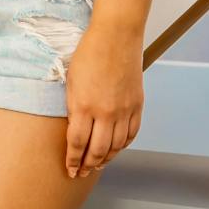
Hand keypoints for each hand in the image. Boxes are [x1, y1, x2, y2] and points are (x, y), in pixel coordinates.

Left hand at [63, 24, 143, 177]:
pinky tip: (116, 148)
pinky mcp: (137, 105)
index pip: (77, 144)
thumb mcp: (71, 81)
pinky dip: (123, 145)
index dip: (73, 161)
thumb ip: (73, 108)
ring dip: (106, 158)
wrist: (116, 35)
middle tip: (82, 173)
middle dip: (88, 165)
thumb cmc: (89, 53)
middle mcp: (106, 112)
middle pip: (97, 150)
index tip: (70, 170)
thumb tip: (75, 130)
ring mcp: (124, 110)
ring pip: (116, 146)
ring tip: (97, 164)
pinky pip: (131, 134)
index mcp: (84, 106)